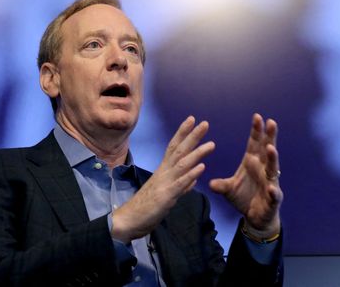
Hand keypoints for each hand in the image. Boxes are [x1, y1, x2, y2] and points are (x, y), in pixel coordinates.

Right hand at [111, 116, 214, 242]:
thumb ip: (181, 186)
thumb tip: (194, 179)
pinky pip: (180, 183)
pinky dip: (191, 174)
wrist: (128, 220)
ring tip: (211, 145)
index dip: (183, 133)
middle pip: (179, 150)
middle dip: (192, 136)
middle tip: (205, 123)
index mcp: (163, 171)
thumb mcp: (167, 194)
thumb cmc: (146, 207)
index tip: (192, 119)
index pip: (173, 147)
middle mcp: (163, 173)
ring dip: (197, 153)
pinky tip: (201, 167)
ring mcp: (164, 183)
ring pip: (182, 164)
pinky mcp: (165, 196)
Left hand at [209, 113, 282, 238]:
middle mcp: (263, 169)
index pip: (255, 143)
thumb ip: (221, 185)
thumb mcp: (228, 190)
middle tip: (271, 122)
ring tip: (271, 148)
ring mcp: (270, 183)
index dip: (256, 131)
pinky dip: (274, 191)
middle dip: (269, 137)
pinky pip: (274, 194)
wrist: (256, 217)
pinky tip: (272, 188)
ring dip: (273, 158)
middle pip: (267, 150)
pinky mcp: (273, 198)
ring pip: (273, 168)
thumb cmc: (244, 198)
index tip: (256, 116)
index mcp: (252, 163)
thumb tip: (210, 183)